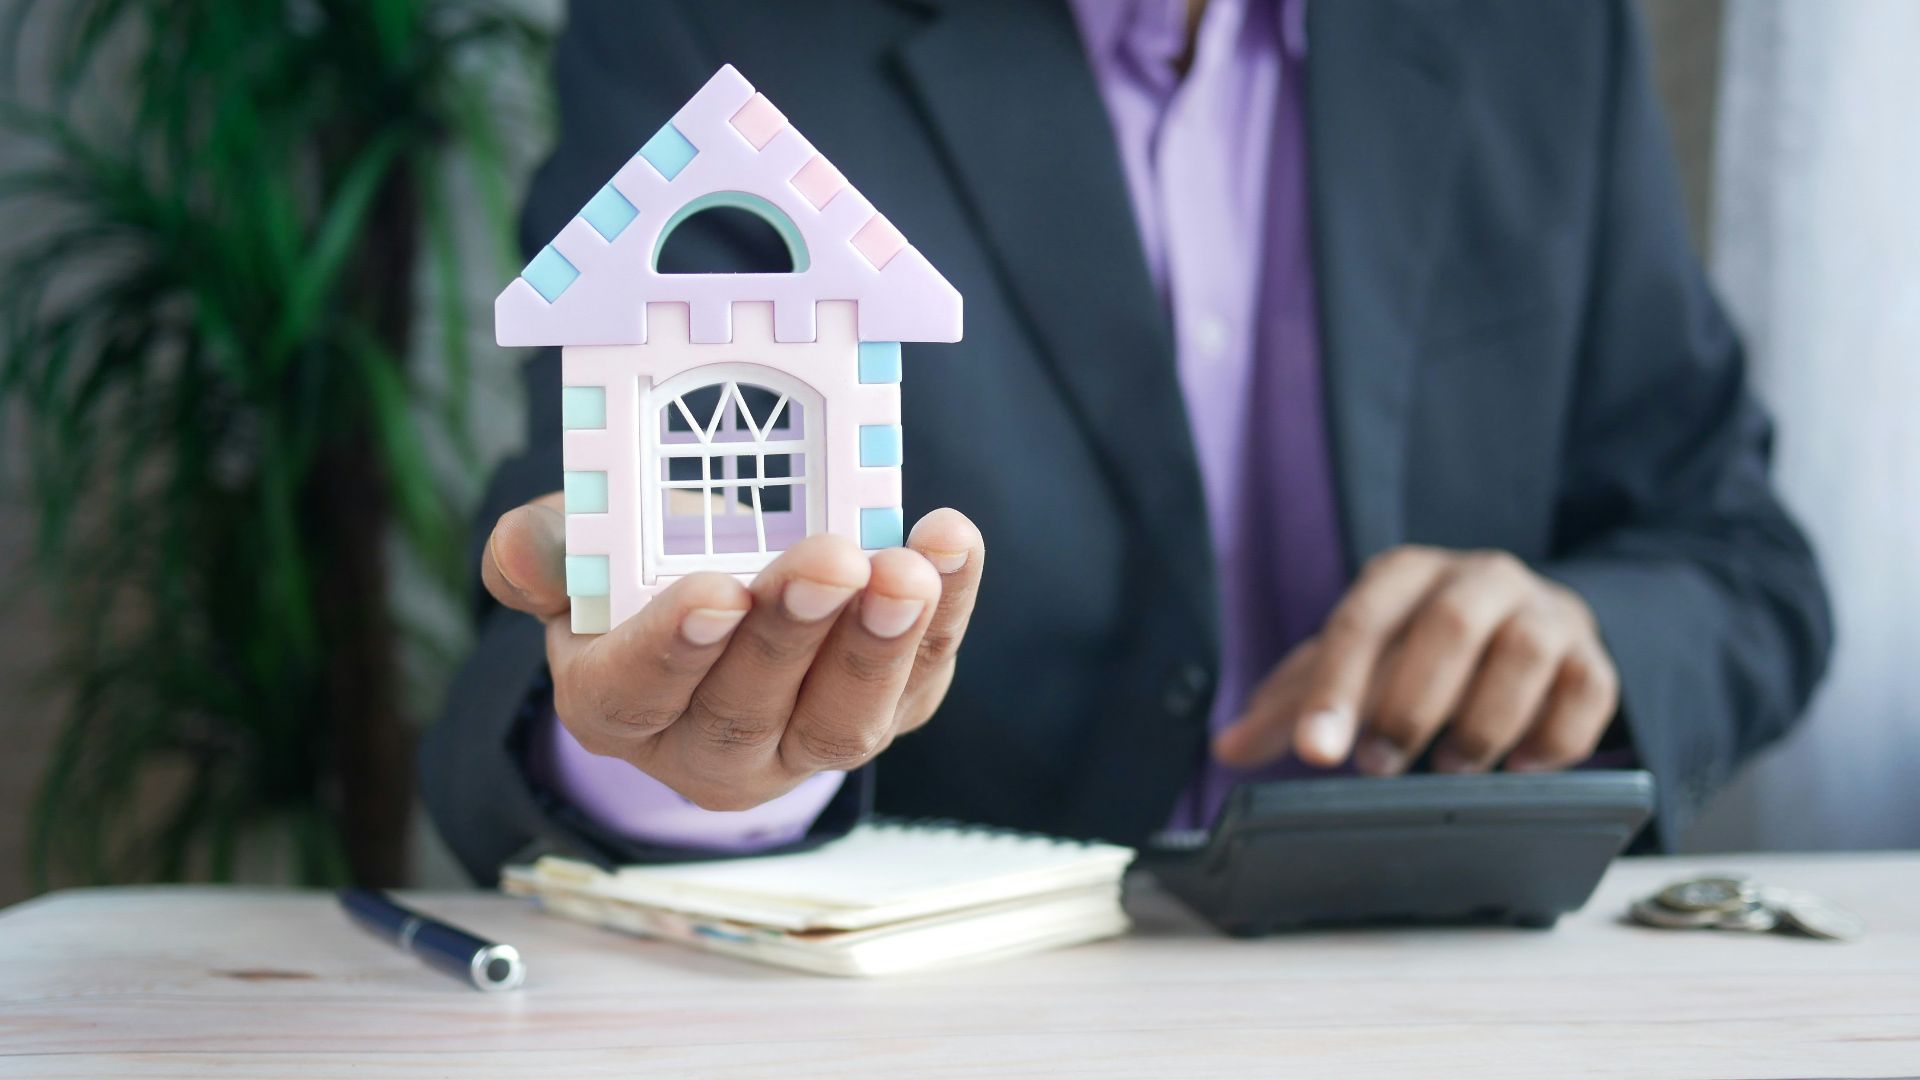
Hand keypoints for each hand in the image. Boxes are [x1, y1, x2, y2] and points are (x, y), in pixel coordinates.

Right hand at [484, 493, 984, 810]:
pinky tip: (952, 545)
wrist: (720, 593)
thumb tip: (524, 551)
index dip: (676, 648)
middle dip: (794, 635)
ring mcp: (803, 743)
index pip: (637, 693)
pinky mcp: (885, 713)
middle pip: (748, 710)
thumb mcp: (577, 553)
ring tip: (907, 569)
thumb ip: (544, 550)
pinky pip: (919, 678)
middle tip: (831, 561)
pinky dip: (945, 614)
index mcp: (616, 706)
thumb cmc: (639, 571)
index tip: (717, 592)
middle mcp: (708, 748)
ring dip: (880, 643)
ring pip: (842, 720)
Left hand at [1213, 546, 1618, 775]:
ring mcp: (1544, 613)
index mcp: (1405, 575)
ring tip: (1453, 768)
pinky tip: (1521, 768)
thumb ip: (1294, 704)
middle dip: (1411, 705)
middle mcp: (1479, 578)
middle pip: (1448, 626)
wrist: (1526, 623)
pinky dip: (1554, 738)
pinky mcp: (1593, 656)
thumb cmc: (1421, 648)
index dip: (1335, 690)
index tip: (1317, 753)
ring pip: (1524, 653)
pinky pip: (1587, 691)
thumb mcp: (1356, 663)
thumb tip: (1227, 748)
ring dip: (1484, 722)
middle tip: (1380, 768)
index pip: (1361, 623)